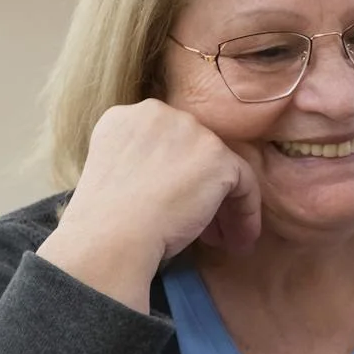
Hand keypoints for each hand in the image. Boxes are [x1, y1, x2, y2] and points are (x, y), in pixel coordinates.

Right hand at [39, 100, 260, 310]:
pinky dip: (246, 212)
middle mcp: (159, 113)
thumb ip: (142, 162)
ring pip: (221, 168)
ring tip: (224, 239)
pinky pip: (244, 183)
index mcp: (126, 118)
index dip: (177, 176)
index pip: (168, 143)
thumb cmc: (106, 222)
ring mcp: (190, 131)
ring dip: (225, 205)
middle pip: (196, 152)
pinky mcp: (217, 156)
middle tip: (205, 226)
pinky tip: (239, 240)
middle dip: (202, 189)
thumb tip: (172, 179)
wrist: (110, 236)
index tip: (176, 207)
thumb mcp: (116, 175)